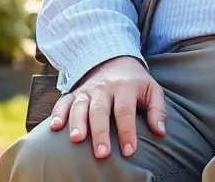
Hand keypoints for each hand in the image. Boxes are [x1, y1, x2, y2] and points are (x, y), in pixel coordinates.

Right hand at [48, 56, 165, 158]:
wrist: (116, 61)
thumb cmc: (136, 83)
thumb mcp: (153, 90)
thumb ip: (158, 110)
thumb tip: (161, 132)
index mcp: (126, 87)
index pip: (125, 110)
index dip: (127, 131)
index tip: (128, 151)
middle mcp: (105, 88)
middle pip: (101, 110)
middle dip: (100, 132)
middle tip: (102, 153)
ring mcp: (87, 90)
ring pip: (80, 106)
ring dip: (76, 123)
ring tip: (76, 140)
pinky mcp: (74, 93)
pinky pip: (63, 101)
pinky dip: (57, 113)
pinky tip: (54, 127)